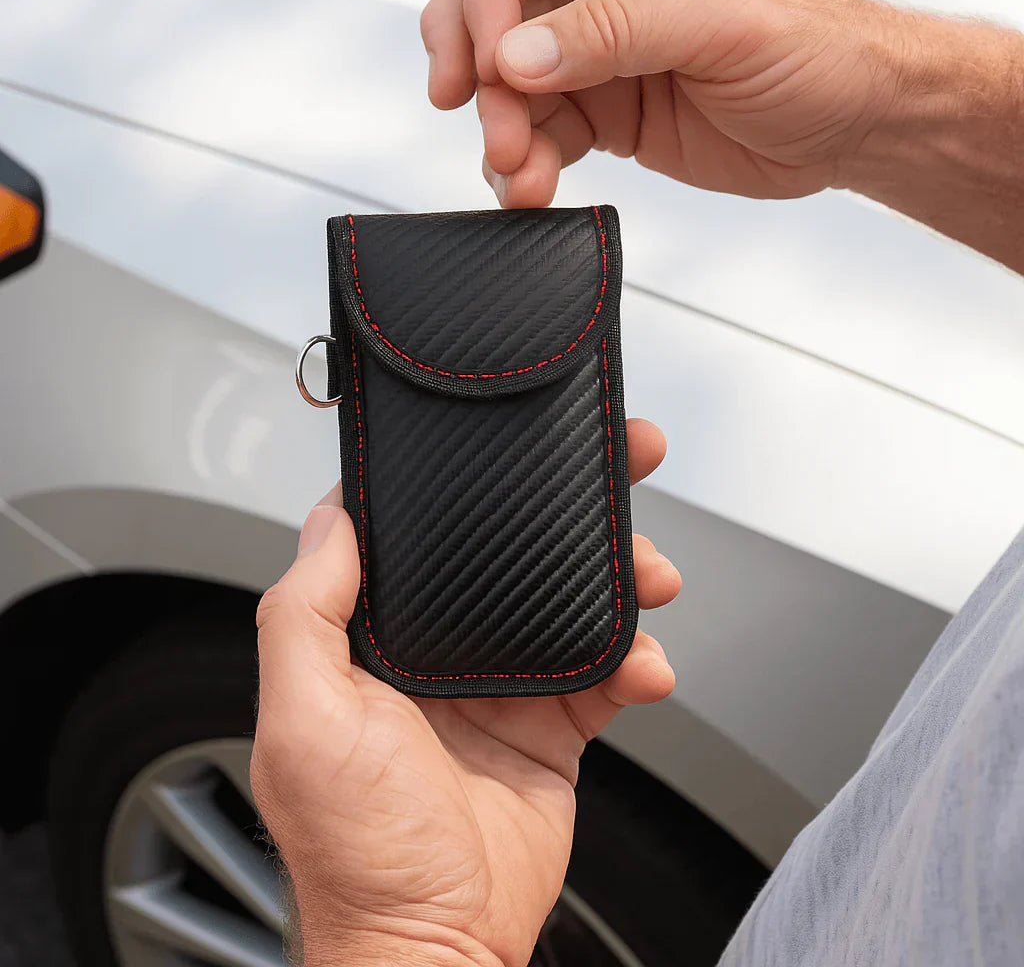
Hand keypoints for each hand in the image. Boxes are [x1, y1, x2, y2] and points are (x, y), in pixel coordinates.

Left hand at [252, 419, 680, 966]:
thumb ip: (305, 616)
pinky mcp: (553, 726)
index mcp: (378, 639)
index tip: (499, 445)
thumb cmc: (359, 853)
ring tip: (651, 574)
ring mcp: (503, 686)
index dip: (458, 486)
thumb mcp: (306, 724)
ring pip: (569, 601)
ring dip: (619, 578)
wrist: (437, 948)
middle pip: (508, 556)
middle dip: (568, 513)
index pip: (419, 538)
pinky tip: (646, 666)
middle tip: (616, 472)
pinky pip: (606, 672)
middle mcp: (441, 652)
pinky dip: (637, 660)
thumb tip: (333, 524)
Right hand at [421, 0, 904, 205]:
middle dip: (479, 67)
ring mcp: (603, 54)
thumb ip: (617, 32)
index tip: (491, 61)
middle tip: (482, 116)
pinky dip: (526, 164)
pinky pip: (542, 134)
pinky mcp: (607, 113)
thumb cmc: (819, 49)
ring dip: (501, 130)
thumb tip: (520, 52)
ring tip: (517, 173)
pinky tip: (529, 186)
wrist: (854, 127)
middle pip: (500, 11)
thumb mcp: (723, 25)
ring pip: (513, 83)